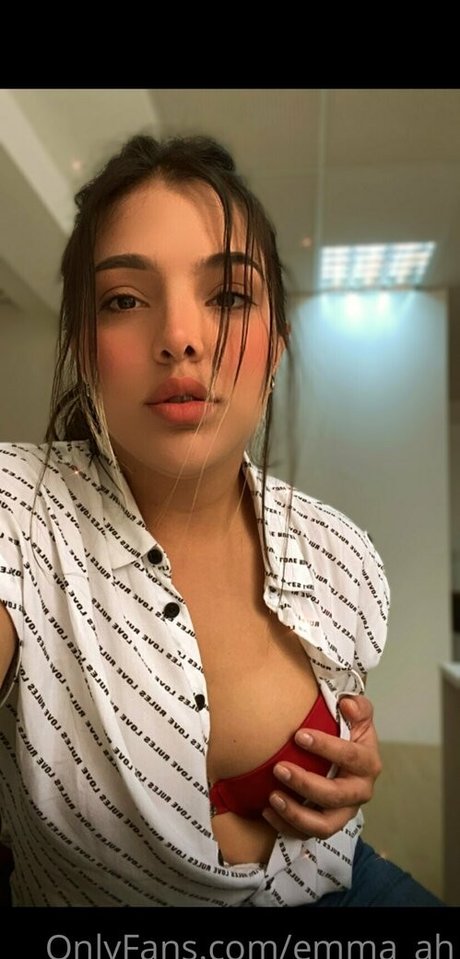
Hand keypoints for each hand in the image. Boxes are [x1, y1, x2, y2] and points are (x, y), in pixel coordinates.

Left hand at [262, 694, 381, 840]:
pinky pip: (307, 834)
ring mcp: (343, 812)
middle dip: (306, 784)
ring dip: (296, 813)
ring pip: (324, 824)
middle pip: (335, 795)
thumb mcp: (358, 715)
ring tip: (272, 797)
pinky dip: (286, 826)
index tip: (299, 735)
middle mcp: (360, 792)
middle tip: (280, 768)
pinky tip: (267, 811)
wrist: (345, 758)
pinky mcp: (327, 824)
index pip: (350, 756)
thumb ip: (357, 706)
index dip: (326, 747)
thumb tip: (347, 704)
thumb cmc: (348, 734)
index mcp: (368, 763)